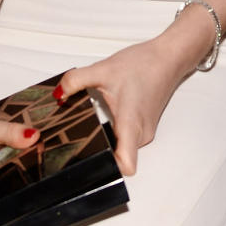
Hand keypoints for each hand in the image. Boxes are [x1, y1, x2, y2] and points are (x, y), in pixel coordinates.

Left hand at [60, 8, 213, 175]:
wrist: (168, 57)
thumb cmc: (144, 65)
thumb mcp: (103, 69)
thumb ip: (75, 81)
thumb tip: (58, 94)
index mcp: (130, 124)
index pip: (125, 164)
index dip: (106, 168)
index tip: (84, 162)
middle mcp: (140, 134)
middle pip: (117, 158)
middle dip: (97, 150)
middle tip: (77, 137)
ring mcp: (144, 132)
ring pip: (122, 147)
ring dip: (106, 138)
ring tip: (94, 119)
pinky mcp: (145, 127)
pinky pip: (127, 138)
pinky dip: (115, 130)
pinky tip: (109, 111)